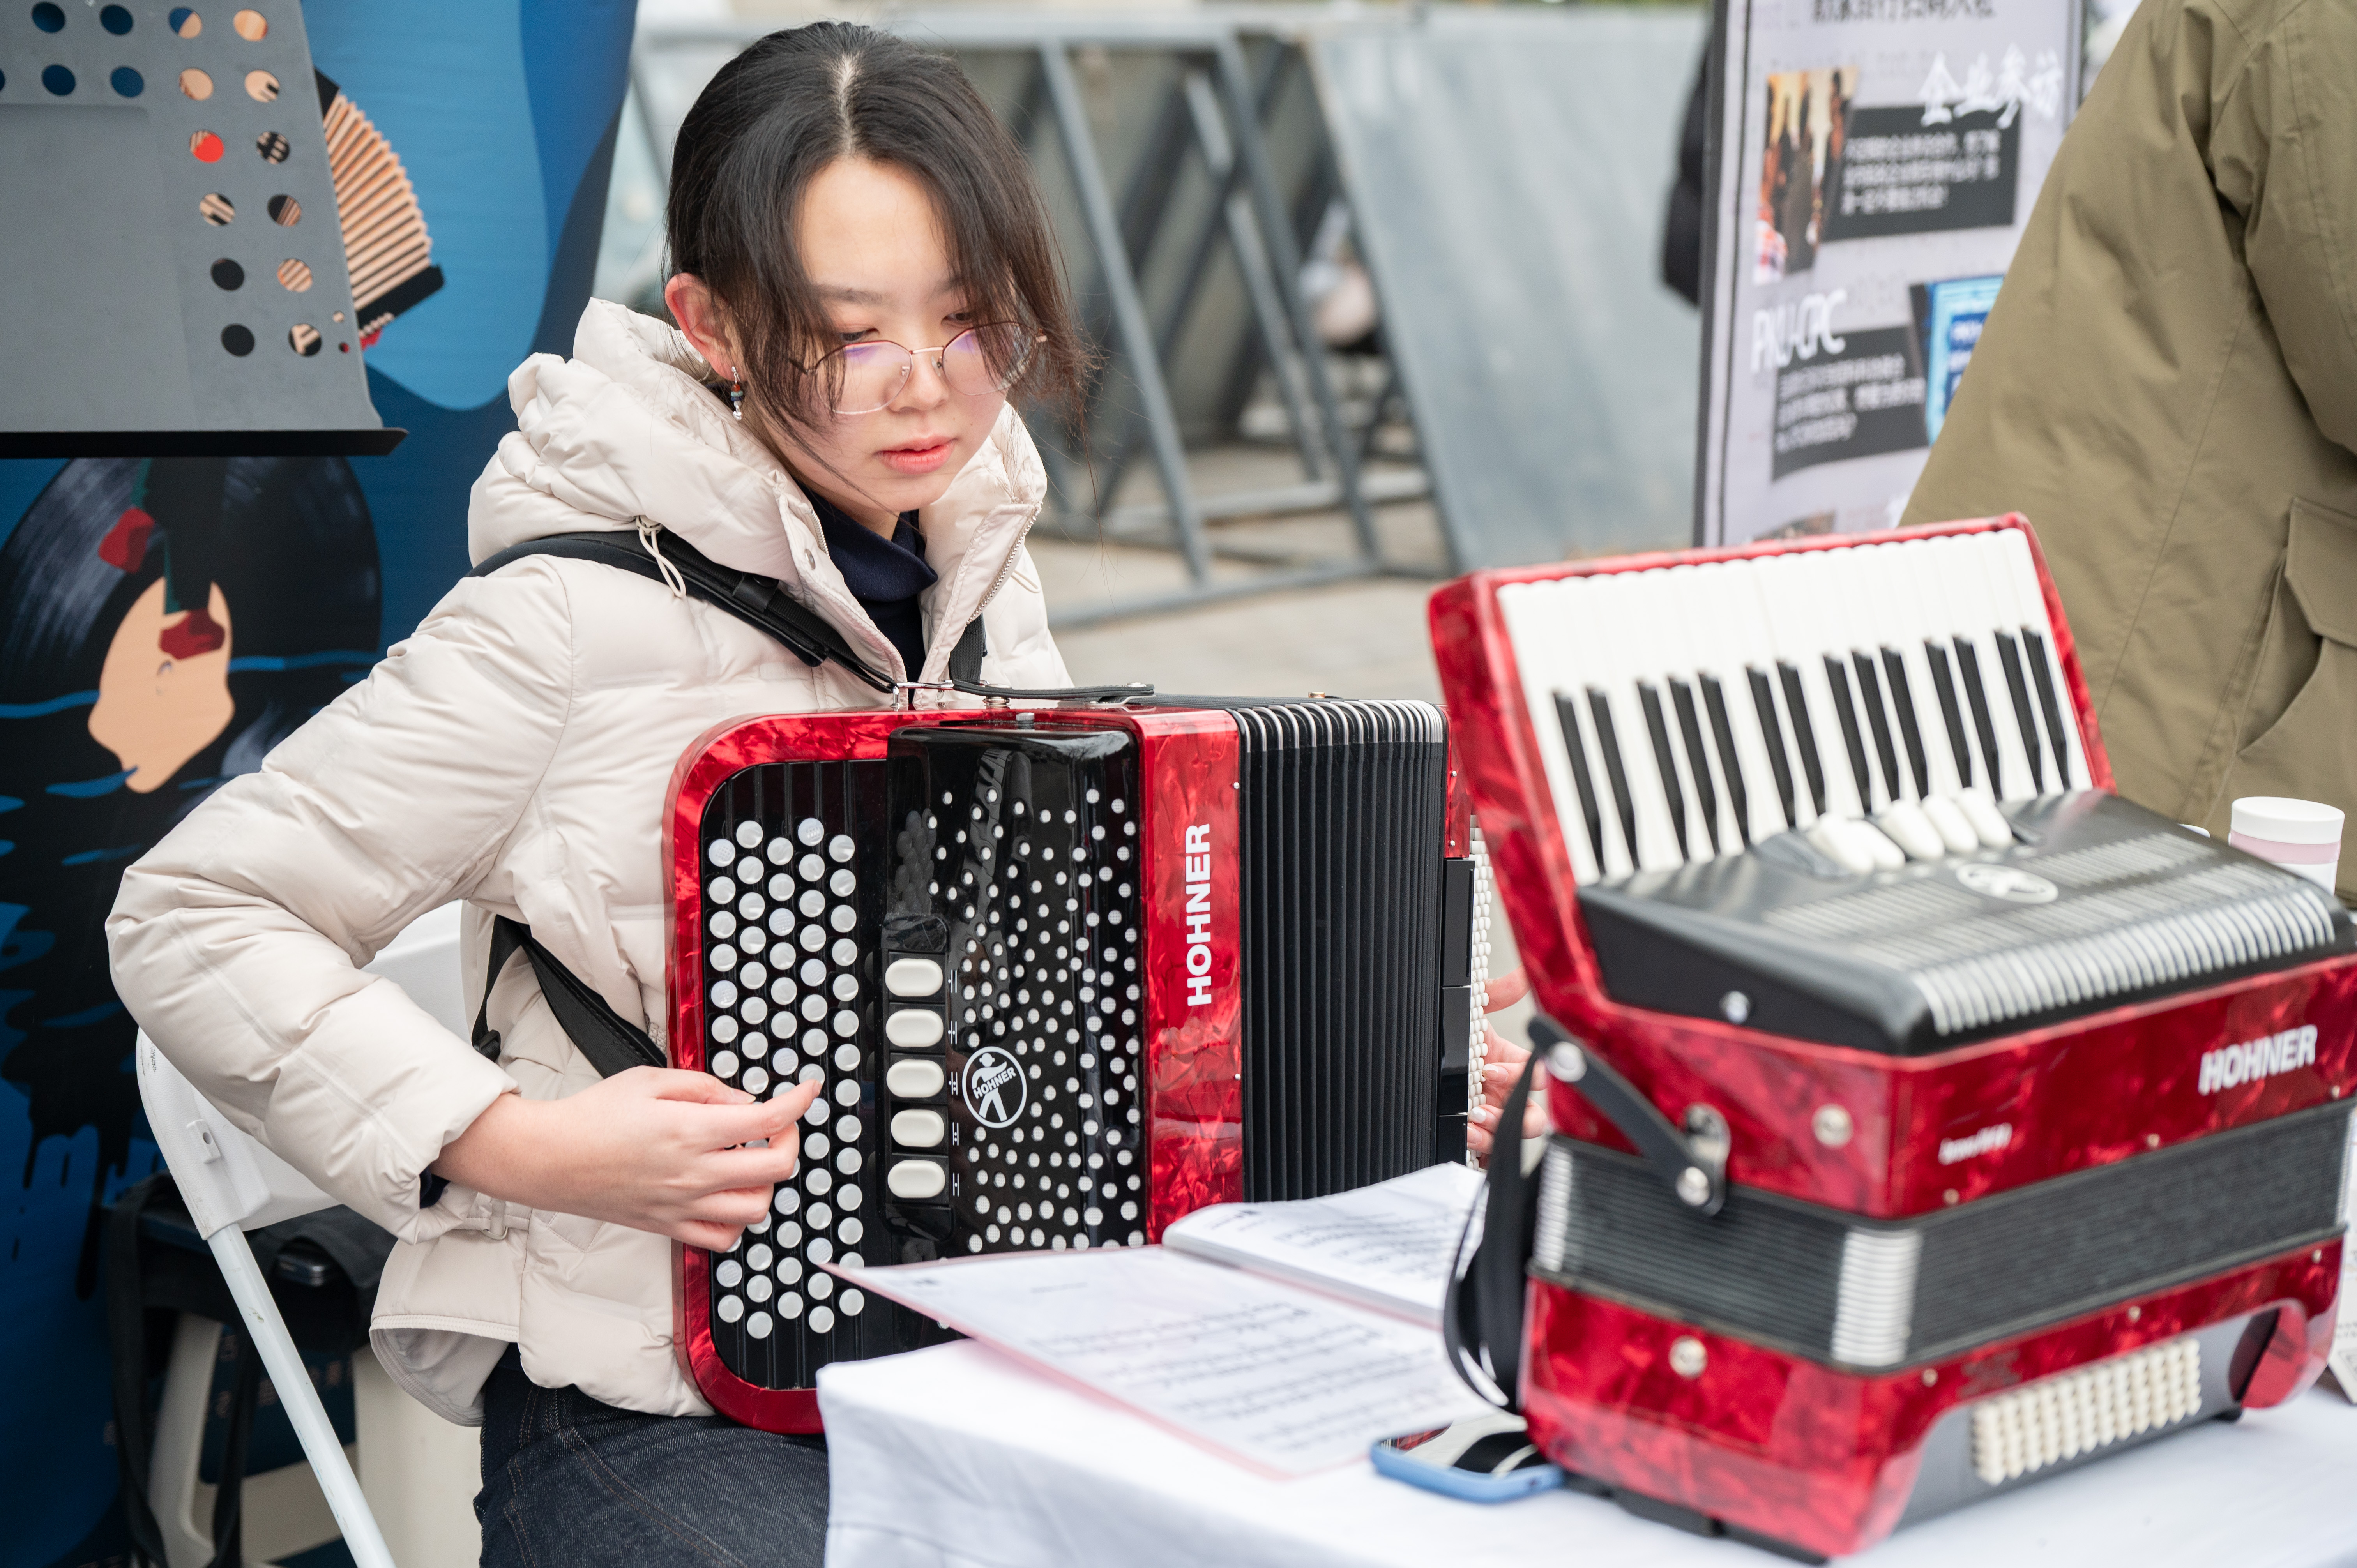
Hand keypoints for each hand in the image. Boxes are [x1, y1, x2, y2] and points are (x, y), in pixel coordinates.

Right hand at [431, 1067, 821, 1250]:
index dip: (799, 1102)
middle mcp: (693, 1173)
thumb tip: (746, 1101)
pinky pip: (723, 1238)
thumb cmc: (593, 1116)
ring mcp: (683, 1205)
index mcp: (690, 1130)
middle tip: (778, 1125)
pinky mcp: (669, 1226)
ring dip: (767, 1182)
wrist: (549, 1159)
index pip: (767, 1120)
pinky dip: (739, 1220)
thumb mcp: (650, 1080)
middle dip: (791, 1141)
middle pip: (776, 1168)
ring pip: (757, 1208)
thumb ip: (705, 1088)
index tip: (807, 1090)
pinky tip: (729, 1195)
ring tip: (750, 1159)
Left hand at [1466, 967, 1549, 1167]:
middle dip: (1515, 1117)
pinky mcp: (1476, 1144)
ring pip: (1511, 1139)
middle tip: (1483, 1108)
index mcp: (1509, 1067)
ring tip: (1468, 1124)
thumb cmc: (1449, 1045)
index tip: (1490, 1069)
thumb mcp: (1468, 1016)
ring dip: (1493, 1134)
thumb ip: (1493, 996)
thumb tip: (1522, 975)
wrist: (1410, 1069)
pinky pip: (1488, 1158)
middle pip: (1532, 1117)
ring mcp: (1492, 1123)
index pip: (1536, 1076)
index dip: (1522, 1075)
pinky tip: (1462, 1140)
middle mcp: (1505, 1097)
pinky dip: (1479, 1152)